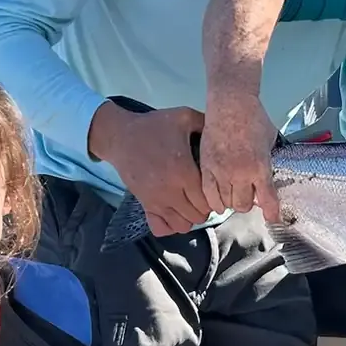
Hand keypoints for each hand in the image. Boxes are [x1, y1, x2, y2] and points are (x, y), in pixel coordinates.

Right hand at [88, 101, 209, 237]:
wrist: (120, 136)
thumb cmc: (154, 126)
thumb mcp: (183, 117)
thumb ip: (206, 123)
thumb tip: (224, 130)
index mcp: (184, 171)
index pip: (208, 200)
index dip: (215, 197)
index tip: (214, 188)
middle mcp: (171, 191)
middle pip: (198, 216)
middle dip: (205, 207)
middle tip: (203, 194)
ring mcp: (156, 201)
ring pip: (182, 226)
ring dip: (189, 216)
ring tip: (189, 202)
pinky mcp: (145, 205)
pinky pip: (161, 228)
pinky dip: (170, 224)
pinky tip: (174, 211)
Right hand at [199, 90, 281, 221]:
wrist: (230, 104)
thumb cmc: (253, 118)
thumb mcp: (269, 141)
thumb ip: (267, 162)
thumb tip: (265, 181)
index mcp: (260, 167)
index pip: (267, 199)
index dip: (271, 213)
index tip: (273, 220)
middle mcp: (241, 173)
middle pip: (243, 205)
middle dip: (247, 203)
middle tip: (247, 195)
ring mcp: (221, 172)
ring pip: (226, 203)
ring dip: (230, 201)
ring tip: (232, 192)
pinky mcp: (206, 168)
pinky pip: (208, 195)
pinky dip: (214, 200)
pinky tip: (217, 198)